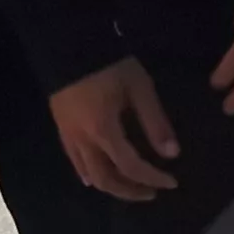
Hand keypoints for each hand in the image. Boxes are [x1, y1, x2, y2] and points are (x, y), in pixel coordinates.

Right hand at [49, 57, 178, 199]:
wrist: (68, 42)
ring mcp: (68, 136)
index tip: (173, 181)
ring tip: (131, 187)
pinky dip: (89, 174)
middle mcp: (83, 140)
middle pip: (107, 179)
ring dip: (112, 186)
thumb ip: (155, 121)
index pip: (131, 166)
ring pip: (89, 174)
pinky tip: (95, 177)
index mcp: (104, 130)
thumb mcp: (139, 87)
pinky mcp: (60, 128)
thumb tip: (172, 153)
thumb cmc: (109, 62)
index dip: (153, 177)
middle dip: (131, 191)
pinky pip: (74, 161)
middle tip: (152, 192)